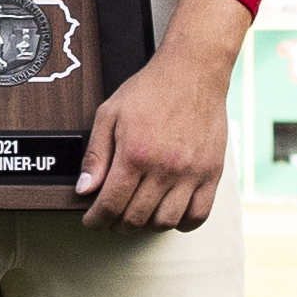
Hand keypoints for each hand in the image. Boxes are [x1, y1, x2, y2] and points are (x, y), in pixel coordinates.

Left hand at [79, 34, 233, 232]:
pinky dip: (181, 222)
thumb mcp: (110, 115)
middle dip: (117, 224)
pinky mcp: (212, 174)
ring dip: (146, 225)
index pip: (110, 205)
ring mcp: (191, 173)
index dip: (96, 220)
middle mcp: (164, 168)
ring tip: (138, 212)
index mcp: (136, 154)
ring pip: (165, 222)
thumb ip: (96, 155)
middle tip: (112, 216)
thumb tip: (85, 189)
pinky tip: (169, 212)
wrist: (193, 71)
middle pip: (135, 218)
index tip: (92, 220)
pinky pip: (198, 215)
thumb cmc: (152, 89)